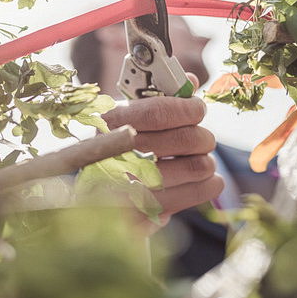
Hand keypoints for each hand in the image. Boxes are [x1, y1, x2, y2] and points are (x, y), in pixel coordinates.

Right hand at [102, 75, 223, 223]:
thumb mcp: (123, 117)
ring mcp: (130, 190)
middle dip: (202, 136)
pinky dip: (206, 186)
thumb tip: (188, 82)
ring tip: (199, 161)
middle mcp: (117, 159)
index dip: (186, 108)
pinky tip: (204, 181)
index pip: (157, 112)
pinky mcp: (145, 215)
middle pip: (185, 140)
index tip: (197, 109)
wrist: (90, 195)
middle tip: (202, 139)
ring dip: (205, 161)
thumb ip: (157, 98)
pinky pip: (194, 195)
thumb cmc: (113, 148)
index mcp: (109, 126)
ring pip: (197, 167)